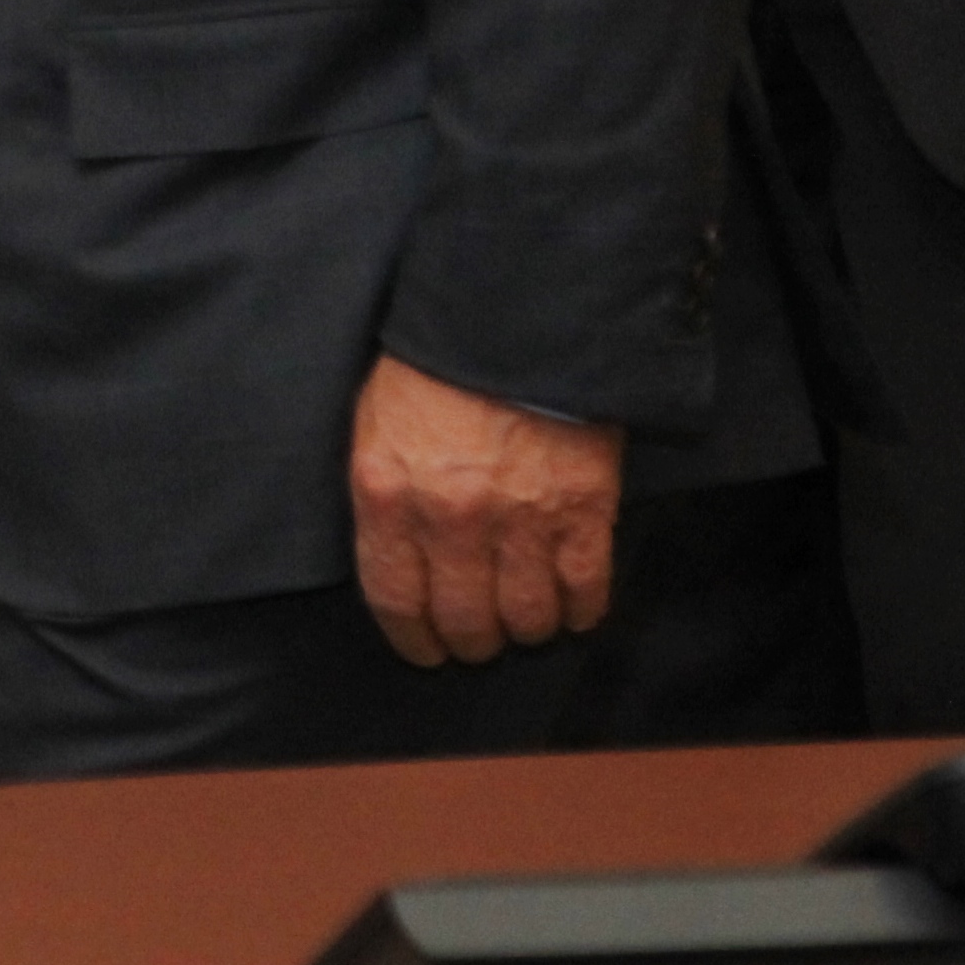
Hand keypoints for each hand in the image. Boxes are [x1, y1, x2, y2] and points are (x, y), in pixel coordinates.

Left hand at [347, 352, 623, 669]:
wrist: (514, 313)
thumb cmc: (437, 364)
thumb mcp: (378, 424)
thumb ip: (384, 496)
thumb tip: (400, 560)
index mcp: (388, 493)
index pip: (395, 600)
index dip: (414, 639)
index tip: (426, 651)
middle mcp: (451, 518)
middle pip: (465, 621)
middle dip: (472, 641)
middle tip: (480, 639)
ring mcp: (521, 518)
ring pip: (527, 619)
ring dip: (527, 630)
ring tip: (526, 620)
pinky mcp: (583, 510)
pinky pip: (585, 592)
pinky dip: (580, 612)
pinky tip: (573, 609)